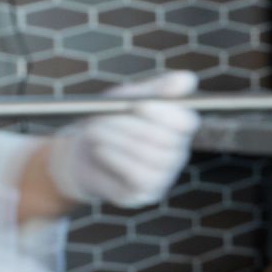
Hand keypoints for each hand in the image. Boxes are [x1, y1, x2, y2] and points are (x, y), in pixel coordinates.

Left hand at [43, 71, 198, 209]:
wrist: (83, 154)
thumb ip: (157, 89)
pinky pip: (139, 176)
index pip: (187, 122)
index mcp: (179, 128)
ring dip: (118, 141)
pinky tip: (101, 150)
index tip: (139, 104)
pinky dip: (117, 159)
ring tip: (95, 132)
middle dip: (131, 127)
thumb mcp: (129, 97)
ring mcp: (164, 176)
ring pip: (150, 157)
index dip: (165, 114)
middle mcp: (177, 154)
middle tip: (103, 118)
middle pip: (166, 140)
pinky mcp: (147, 193)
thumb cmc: (110, 121)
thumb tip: (188, 79)